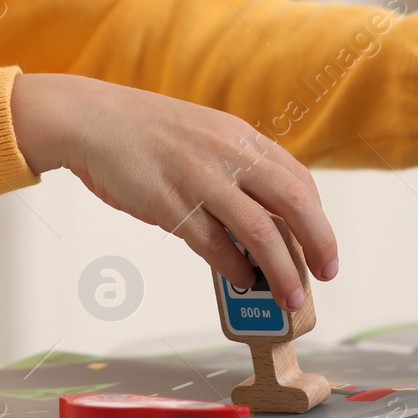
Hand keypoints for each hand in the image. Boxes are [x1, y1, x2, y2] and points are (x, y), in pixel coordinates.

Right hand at [10, 73, 335, 308]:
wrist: (90, 119)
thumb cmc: (144, 132)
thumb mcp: (203, 134)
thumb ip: (234, 166)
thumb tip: (262, 217)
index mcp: (240, 136)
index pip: (297, 178)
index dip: (318, 216)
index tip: (324, 244)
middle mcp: (228, 154)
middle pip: (293, 203)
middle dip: (319, 243)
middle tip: (327, 274)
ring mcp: (201, 178)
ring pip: (261, 232)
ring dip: (282, 271)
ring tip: (288, 298)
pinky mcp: (171, 204)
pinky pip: (215, 246)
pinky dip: (234, 268)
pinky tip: (241, 279)